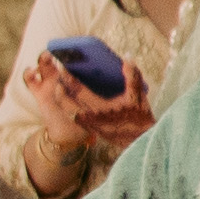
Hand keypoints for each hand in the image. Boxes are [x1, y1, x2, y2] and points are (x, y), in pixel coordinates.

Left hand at [12, 51, 158, 182]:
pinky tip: (71, 98)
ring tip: (63, 85)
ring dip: (62, 96)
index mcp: (100, 108)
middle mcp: (90, 117)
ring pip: (66, 109)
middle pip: (66, 100)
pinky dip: (68, 105)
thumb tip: (127, 58)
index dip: (69, 78)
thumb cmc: (139, 119)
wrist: (139, 140)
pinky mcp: (89, 128)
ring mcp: (88, 124)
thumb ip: (132, 76)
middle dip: (61, 85)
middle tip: (60, 74)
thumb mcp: (138, 96)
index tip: (64, 66)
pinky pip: (72, 114)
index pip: (78, 90)